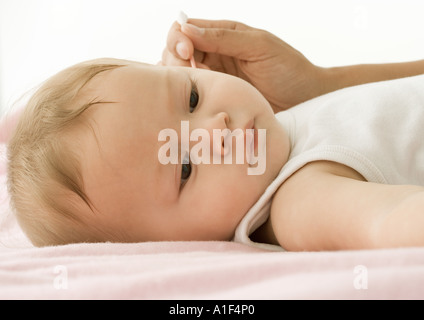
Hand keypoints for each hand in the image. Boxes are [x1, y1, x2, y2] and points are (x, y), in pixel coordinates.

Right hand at [161, 18, 324, 110]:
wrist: (305, 99)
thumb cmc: (288, 69)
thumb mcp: (258, 46)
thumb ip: (223, 37)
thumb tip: (186, 29)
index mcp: (222, 34)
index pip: (185, 29)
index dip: (179, 40)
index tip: (188, 55)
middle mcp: (214, 53)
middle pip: (175, 51)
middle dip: (176, 61)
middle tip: (195, 77)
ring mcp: (214, 76)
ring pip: (179, 72)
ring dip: (180, 79)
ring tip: (200, 90)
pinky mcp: (216, 96)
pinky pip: (191, 92)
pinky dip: (184, 94)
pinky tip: (191, 100)